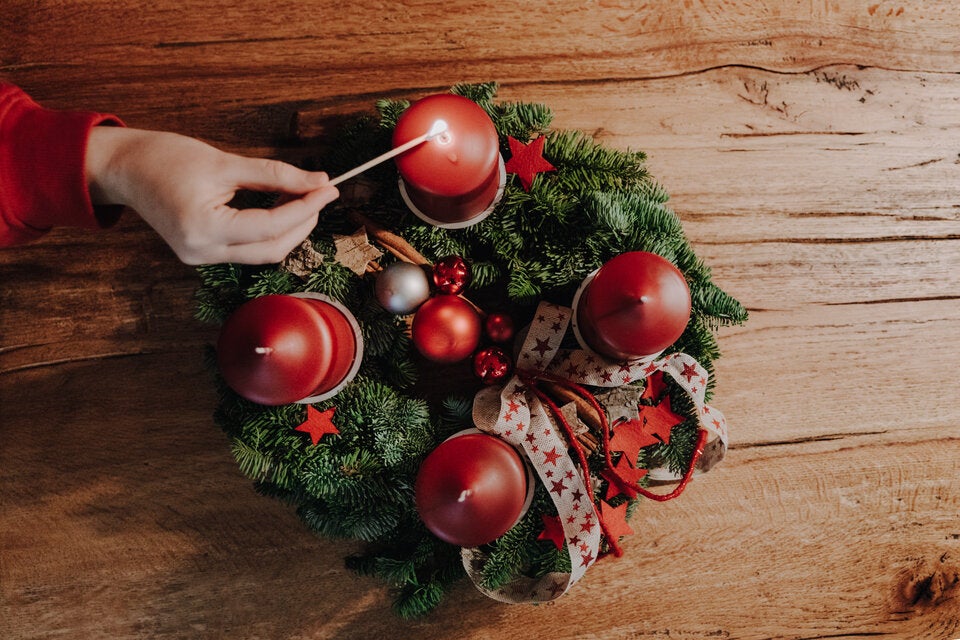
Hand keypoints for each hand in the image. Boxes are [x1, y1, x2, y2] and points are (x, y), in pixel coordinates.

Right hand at [85, 127, 338, 264]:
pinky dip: (268, 231)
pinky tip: (280, 207)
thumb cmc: (164, 157)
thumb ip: (274, 175)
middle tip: (322, 192)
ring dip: (289, 228)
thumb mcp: (223, 161)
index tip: (329, 188)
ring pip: (262, 253)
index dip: (306, 208)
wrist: (122, 167)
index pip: (271, 226)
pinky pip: (246, 249)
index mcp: (203, 229)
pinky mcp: (202, 254)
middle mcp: (202, 253)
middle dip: (303, 222)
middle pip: (272, 249)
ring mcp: (200, 258)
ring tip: (303, 197)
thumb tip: (318, 181)